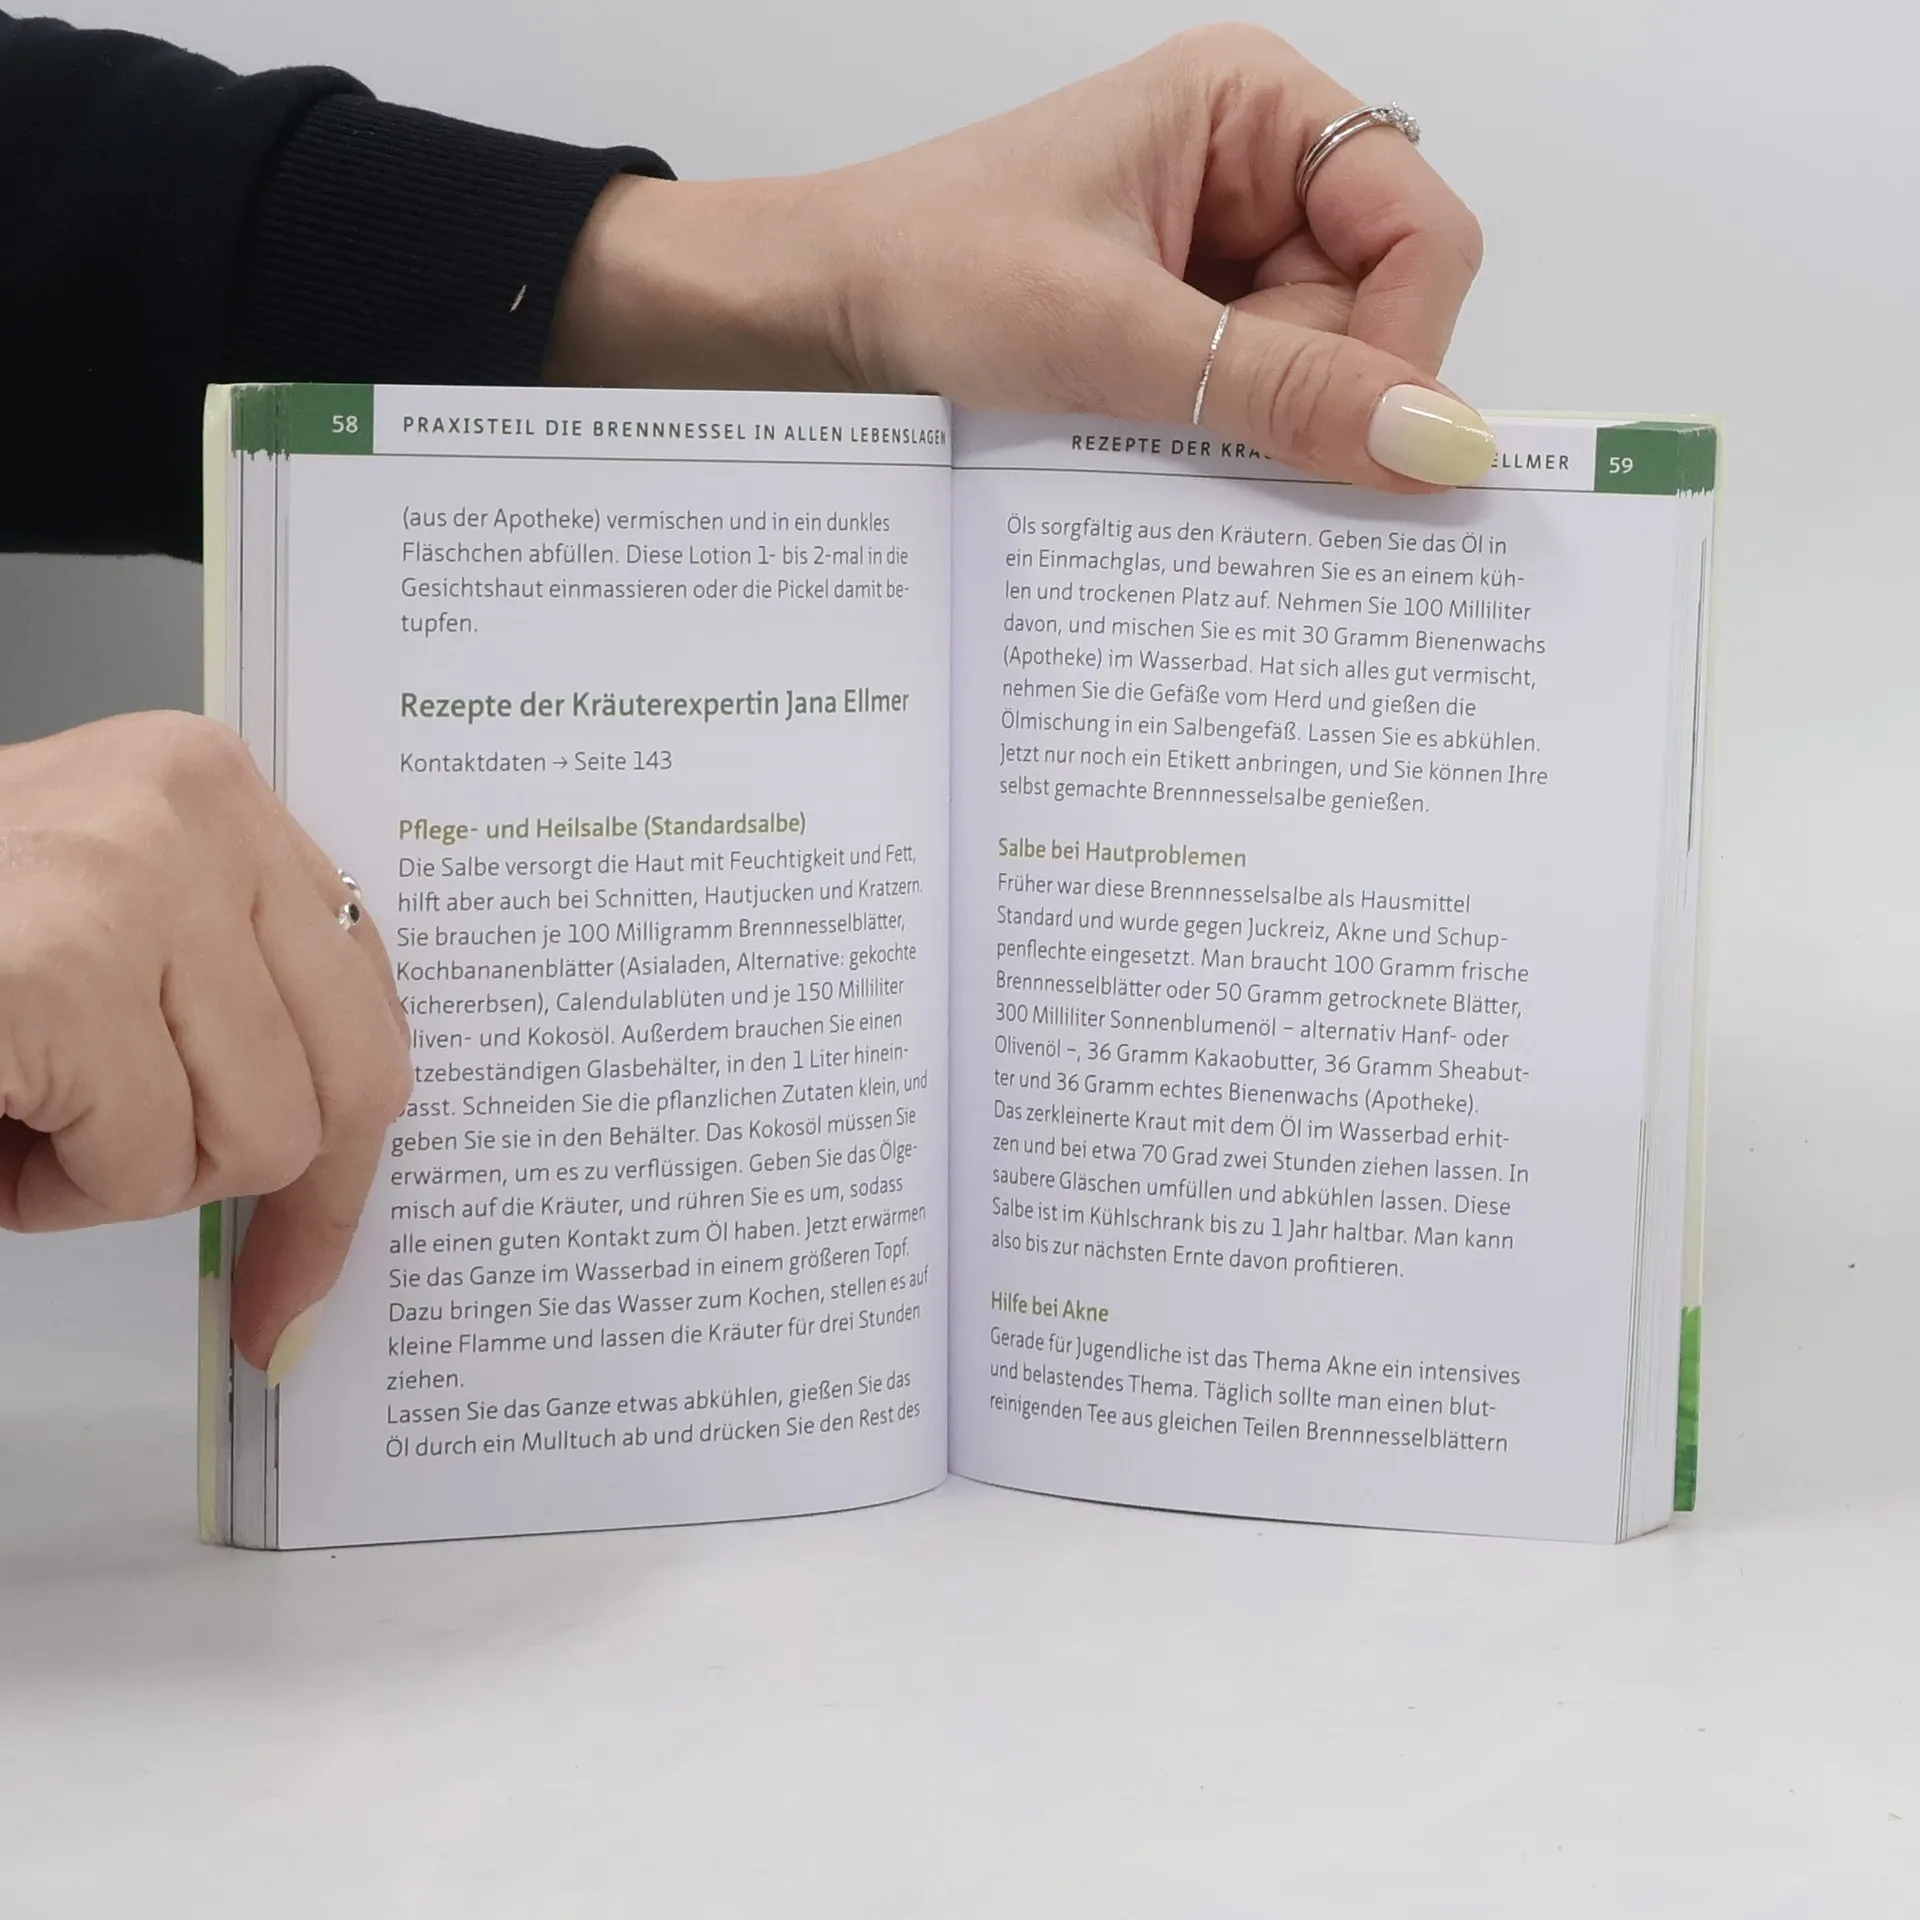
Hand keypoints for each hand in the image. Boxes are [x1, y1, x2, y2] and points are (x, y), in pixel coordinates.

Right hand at [0, 714, 412, 1378]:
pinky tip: (0, 1120)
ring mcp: (134, 877)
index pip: (369, 1002)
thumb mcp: (117, 937)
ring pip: (260, 1139)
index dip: (350, 1151)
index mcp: (213, 790)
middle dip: (233, 1167)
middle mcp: (195, 808)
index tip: (308, 1266)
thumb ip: (232, 1004)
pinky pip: (146, 1162)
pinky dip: (61, 1191)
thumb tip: (328, 1195)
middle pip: (349, 1083)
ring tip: (28, 1106)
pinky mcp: (63, 969)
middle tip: (111, 1147)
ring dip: (129, 1175)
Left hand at [548, 25, 1489, 488]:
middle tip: (1197, 417)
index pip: (1418, 228)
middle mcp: (1256, 169)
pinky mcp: (1190, 322)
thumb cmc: (930, 270)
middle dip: (1309, 388)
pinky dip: (1224, 436)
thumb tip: (1437, 445)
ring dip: (1256, 420)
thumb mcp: (1111, 334)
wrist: (820, 311)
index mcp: (1252, 107)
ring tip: (1143, 414)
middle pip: (1378, 308)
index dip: (1405, 345)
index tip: (1363, 445)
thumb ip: (1279, 390)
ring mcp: (1225, 251)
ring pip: (1322, 367)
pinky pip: (1259, 395)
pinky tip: (1150, 434)